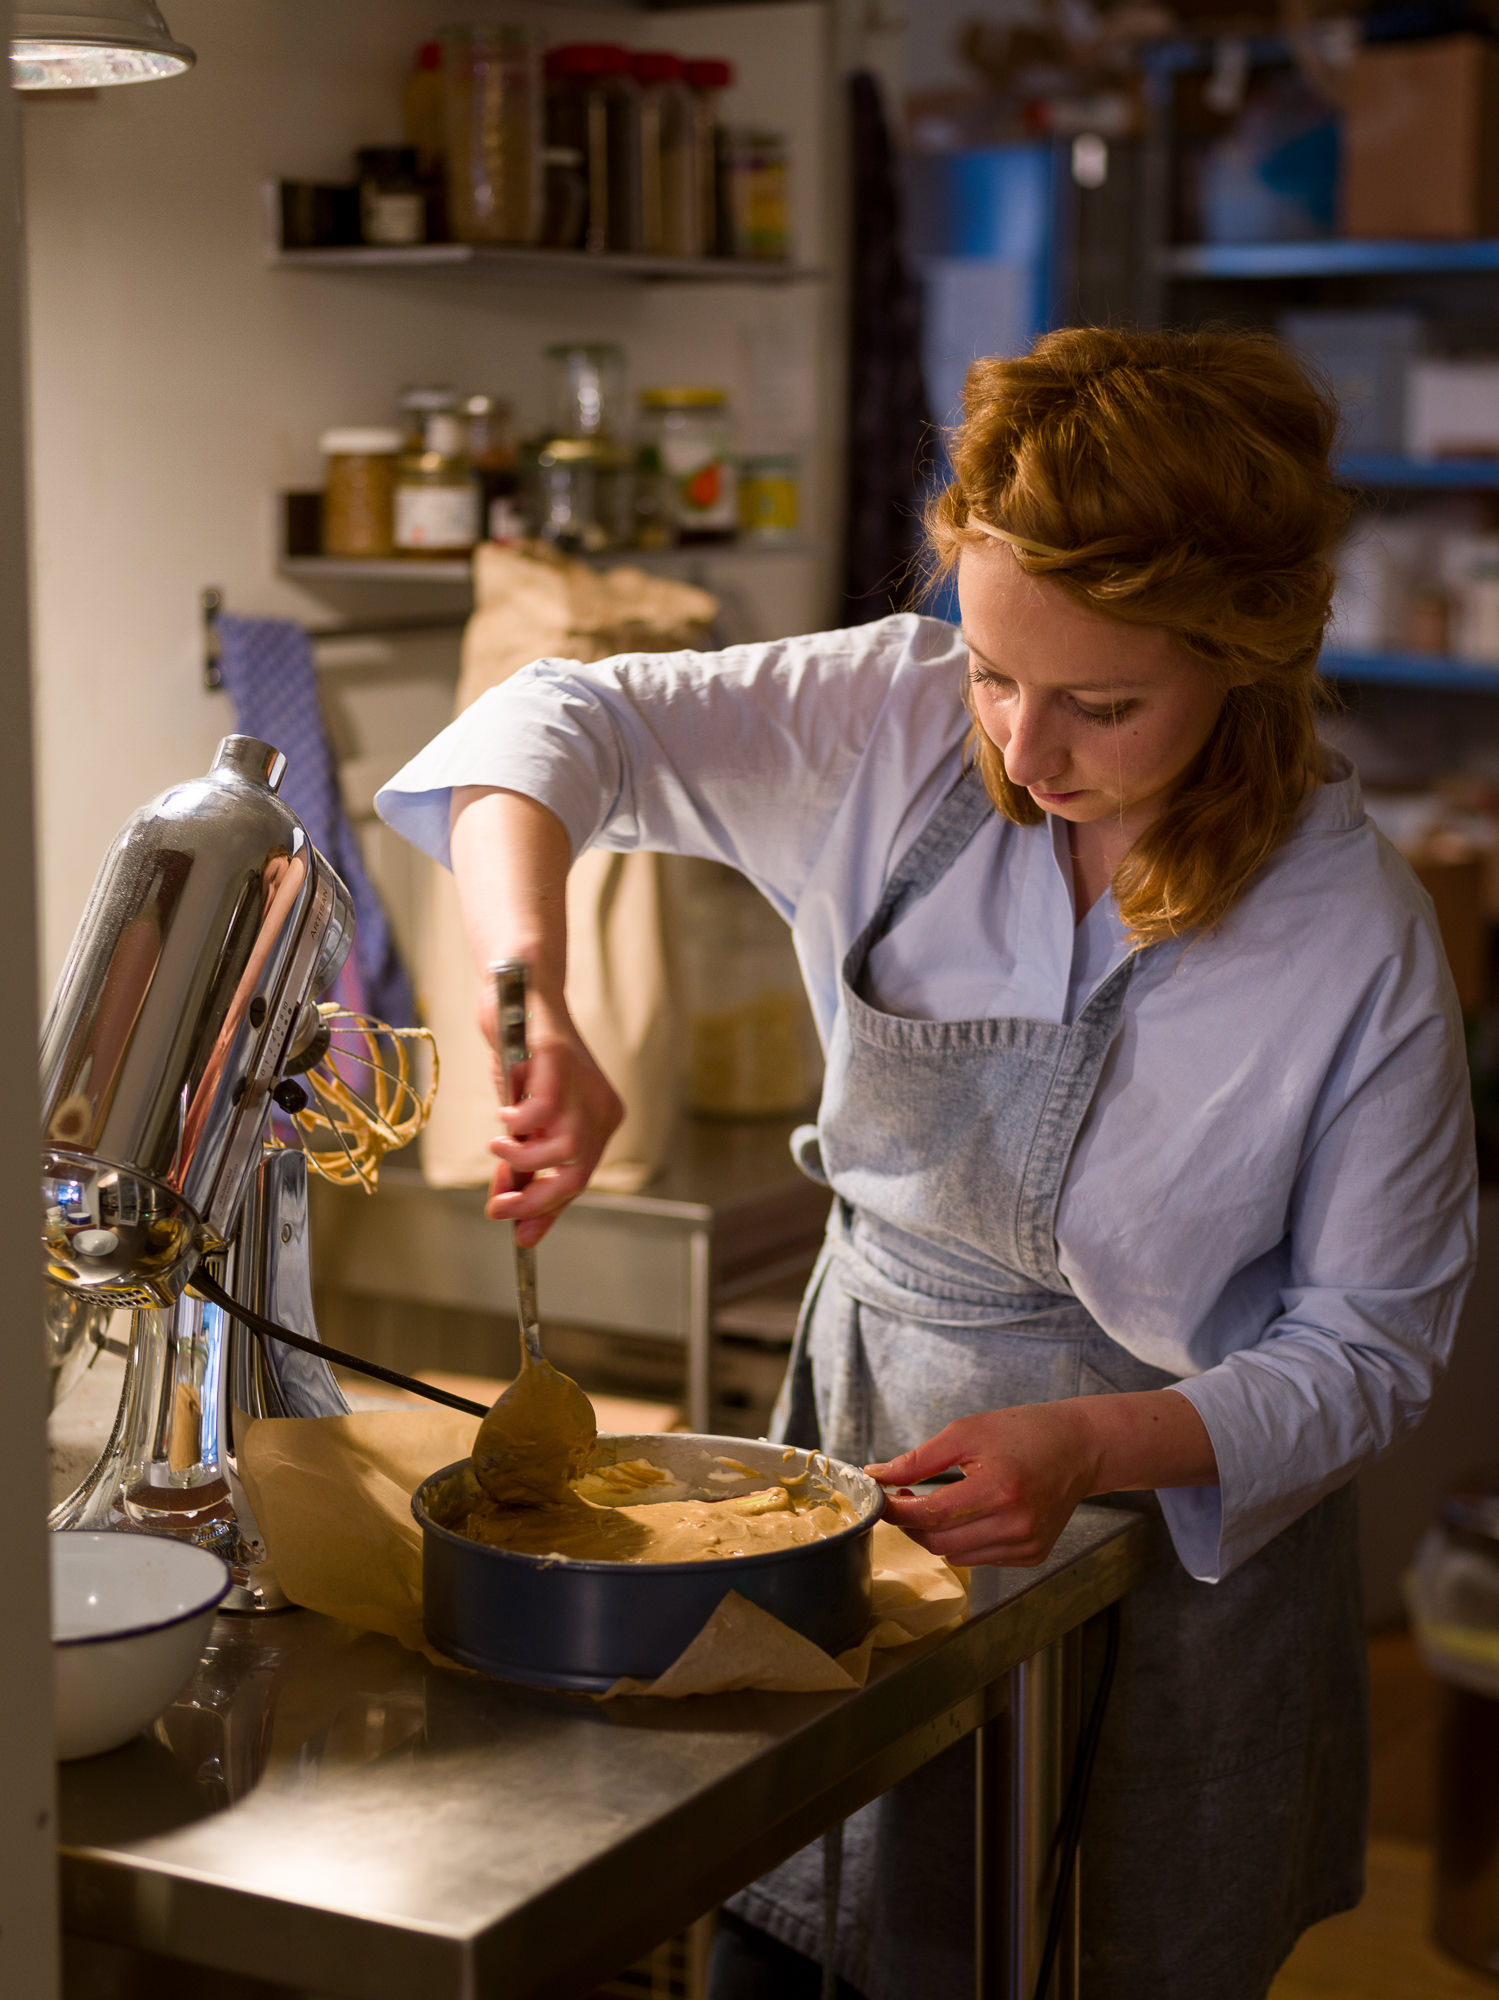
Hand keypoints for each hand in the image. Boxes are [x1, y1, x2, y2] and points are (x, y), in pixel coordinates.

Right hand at [479, 986, 621, 1246]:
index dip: (548, 1210)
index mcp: (599, 1122)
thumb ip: (520, 1162)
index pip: (579, 1180)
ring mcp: (584, 1085)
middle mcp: (601, 1107)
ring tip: (497, 1145)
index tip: (521, 1235)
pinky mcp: (560, 1061)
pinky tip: (502, 1115)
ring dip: (522, 1158)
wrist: (518, 994)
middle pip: (578, 1174)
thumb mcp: (520, 1121)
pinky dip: (518, 1123)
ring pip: (565, 1149)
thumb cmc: (520, 1059)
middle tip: (498, 1209)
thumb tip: (506, 1210)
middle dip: (535, 1200)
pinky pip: (545, 1111)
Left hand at [868, 1390, 1217, 1567]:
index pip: (930, 1515)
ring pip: (955, 1555)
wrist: (1079, 1447)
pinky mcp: (1033, 1555)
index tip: (880, 1498)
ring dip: (935, 1534)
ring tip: (935, 1504)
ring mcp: (1027, 1545)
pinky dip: (963, 1540)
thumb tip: (877, 1476)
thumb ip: (919, 1460)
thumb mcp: (966, 1432)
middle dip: (912, 1524)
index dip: (897, 1510)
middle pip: (938, 1542)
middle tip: (904, 1499)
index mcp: (999, 1490)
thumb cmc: (1023, 1432)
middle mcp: (1016, 1525)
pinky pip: (978, 1558)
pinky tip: (970, 1514)